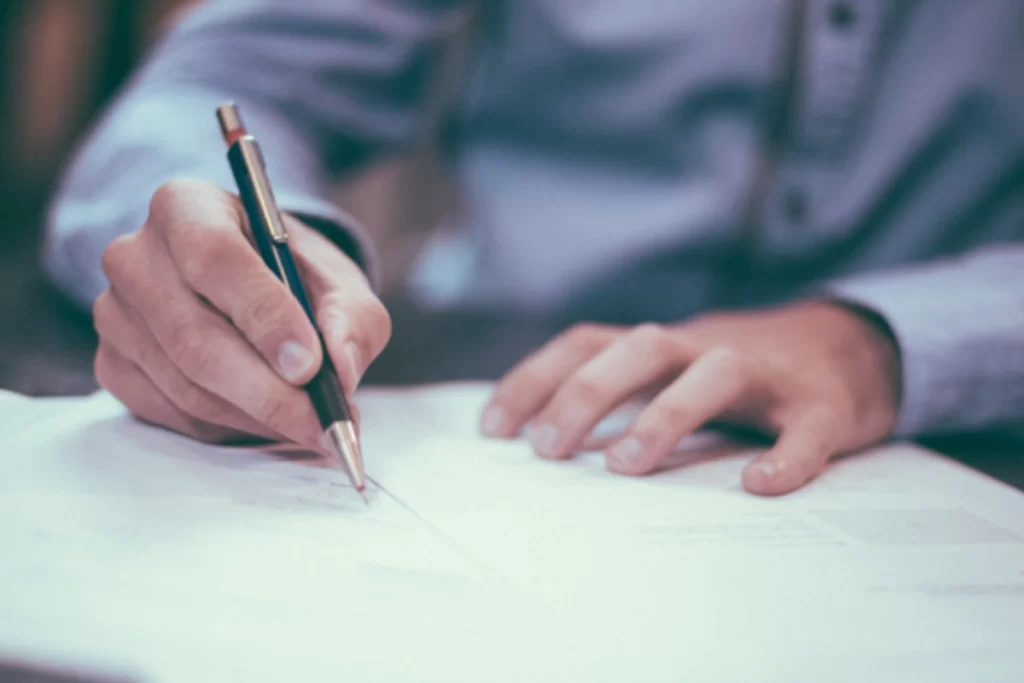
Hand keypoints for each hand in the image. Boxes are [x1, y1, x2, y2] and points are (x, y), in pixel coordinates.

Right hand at [93, 179, 390, 446]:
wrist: (254, 289)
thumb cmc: (295, 277)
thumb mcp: (340, 283)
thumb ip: (351, 319)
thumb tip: (341, 368)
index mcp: (187, 207)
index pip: (215, 259)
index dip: (264, 316)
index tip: (309, 365)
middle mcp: (136, 256)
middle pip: (194, 337)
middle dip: (268, 391)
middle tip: (322, 422)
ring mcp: (116, 314)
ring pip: (186, 385)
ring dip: (257, 416)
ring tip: (310, 425)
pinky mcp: (113, 364)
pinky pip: (172, 413)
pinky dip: (230, 427)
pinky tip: (267, 419)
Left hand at [481, 302, 899, 494]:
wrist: (853, 345)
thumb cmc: (741, 373)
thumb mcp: (674, 371)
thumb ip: (622, 393)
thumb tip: (542, 442)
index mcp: (664, 346)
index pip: (587, 343)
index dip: (536, 379)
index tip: (493, 430)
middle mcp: (707, 348)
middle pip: (640, 348)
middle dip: (586, 393)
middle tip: (547, 449)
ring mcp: (768, 374)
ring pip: (715, 374)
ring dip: (666, 414)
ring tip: (623, 466)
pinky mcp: (824, 406)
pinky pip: (807, 428)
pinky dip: (787, 456)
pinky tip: (761, 486)